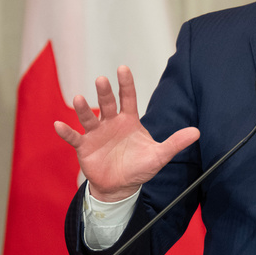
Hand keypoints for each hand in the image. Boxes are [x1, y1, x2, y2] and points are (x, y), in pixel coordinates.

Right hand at [54, 65, 199, 201]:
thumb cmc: (139, 167)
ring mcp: (96, 134)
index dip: (126, 84)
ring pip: (89, 117)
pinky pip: (74, 138)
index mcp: (129, 120)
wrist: (121, 186)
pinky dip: (66, 132)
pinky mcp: (84, 147)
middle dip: (104, 92)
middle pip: (107, 104)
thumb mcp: (159, 155)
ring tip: (78, 98)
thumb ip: (175, 142)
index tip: (123, 68)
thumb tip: (197, 132)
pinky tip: (58, 124)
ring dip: (82, 109)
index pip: (128, 98)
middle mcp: (111, 122)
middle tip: (101, 79)